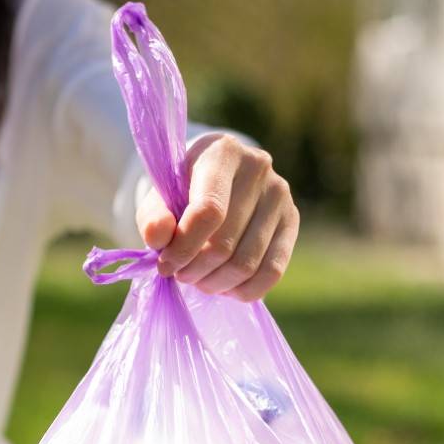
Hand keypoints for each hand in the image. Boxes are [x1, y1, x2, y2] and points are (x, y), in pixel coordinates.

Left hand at [136, 133, 299, 301]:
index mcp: (221, 153)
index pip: (208, 211)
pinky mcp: (292, 220)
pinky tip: (224, 286)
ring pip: (247, 263)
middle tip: (180, 274)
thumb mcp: (158, 197)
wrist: (215, 179)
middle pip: (225, 244)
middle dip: (194, 270)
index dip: (184, 247)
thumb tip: (159, 238)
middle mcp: (258, 168)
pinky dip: (244, 290)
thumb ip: (152, 216)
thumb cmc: (182, 189)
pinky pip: (272, 271)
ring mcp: (280, 195)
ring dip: (215, 283)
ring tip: (198, 280)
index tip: (165, 264)